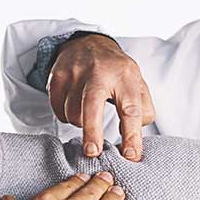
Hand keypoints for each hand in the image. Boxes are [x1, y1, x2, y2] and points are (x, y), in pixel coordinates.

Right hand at [48, 34, 155, 161]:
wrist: (89, 43)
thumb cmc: (117, 73)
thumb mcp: (138, 86)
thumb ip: (143, 112)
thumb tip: (134, 143)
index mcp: (126, 77)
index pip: (131, 110)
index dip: (131, 135)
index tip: (130, 156)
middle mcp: (100, 72)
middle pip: (93, 106)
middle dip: (92, 132)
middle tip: (93, 152)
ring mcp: (75, 73)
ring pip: (73, 112)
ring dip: (81, 123)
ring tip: (89, 115)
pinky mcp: (57, 76)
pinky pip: (58, 109)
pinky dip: (66, 115)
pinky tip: (75, 107)